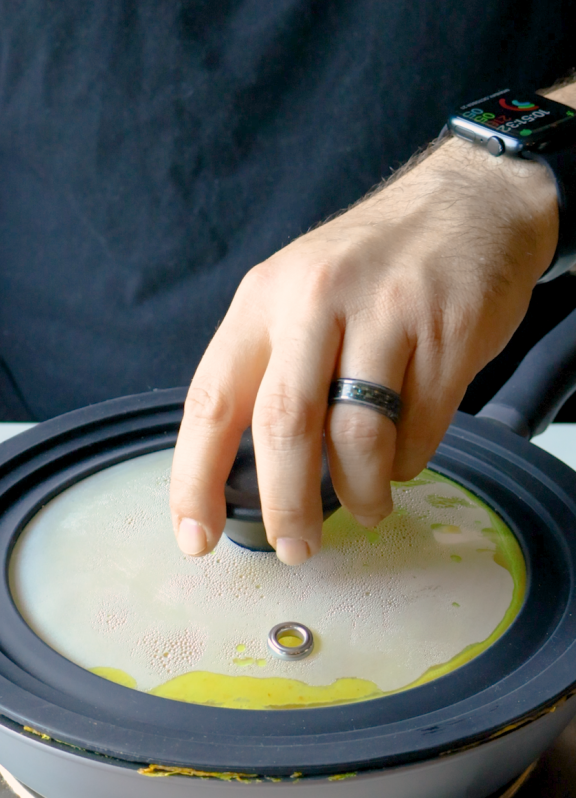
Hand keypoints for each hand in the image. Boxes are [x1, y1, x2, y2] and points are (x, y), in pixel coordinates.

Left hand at [170, 136, 557, 563]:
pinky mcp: (448, 330)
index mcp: (264, 298)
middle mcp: (316, 299)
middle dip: (285, 506)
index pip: (212, 400)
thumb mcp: (298, 294)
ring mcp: (387, 313)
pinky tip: (406, 453)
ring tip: (366, 506)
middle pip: (285, 427)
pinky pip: (422, 428)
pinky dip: (410, 460)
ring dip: (361, 493)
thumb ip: (270, 370)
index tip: (197, 537)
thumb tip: (249, 477)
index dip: (195, 479)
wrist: (469, 202)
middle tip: (295, 548)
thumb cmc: (371, 269)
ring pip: (359, 437)